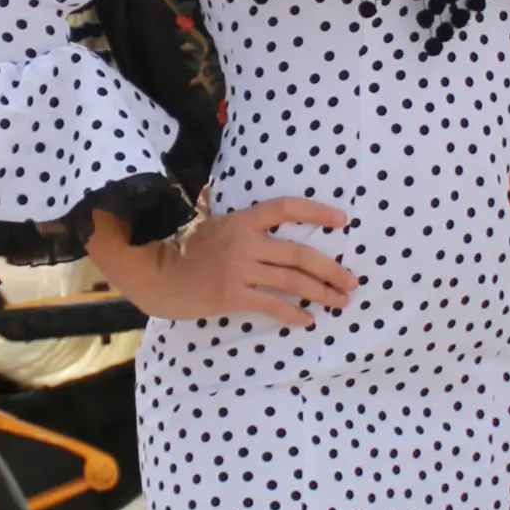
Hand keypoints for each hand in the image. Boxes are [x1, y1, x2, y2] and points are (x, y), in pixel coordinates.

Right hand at [90, 198, 357, 328]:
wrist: (157, 277)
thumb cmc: (184, 250)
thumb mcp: (205, 221)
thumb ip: (215, 205)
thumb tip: (210, 188)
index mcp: (241, 220)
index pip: (285, 208)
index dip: (316, 211)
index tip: (342, 220)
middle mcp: (244, 242)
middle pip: (299, 253)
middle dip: (331, 269)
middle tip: (352, 282)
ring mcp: (238, 269)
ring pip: (291, 281)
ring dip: (322, 293)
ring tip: (340, 302)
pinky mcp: (231, 295)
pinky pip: (271, 305)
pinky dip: (293, 313)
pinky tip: (308, 320)